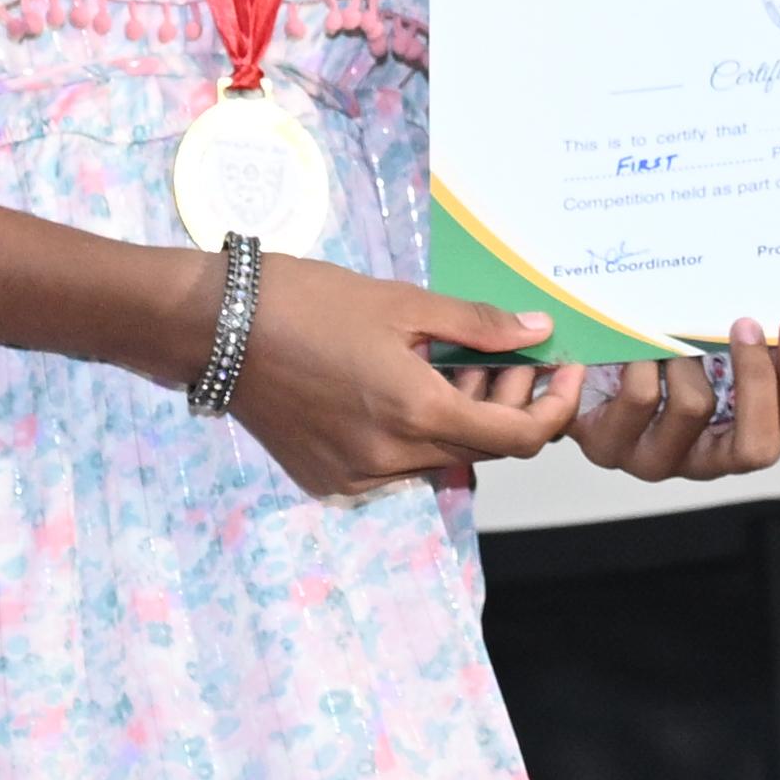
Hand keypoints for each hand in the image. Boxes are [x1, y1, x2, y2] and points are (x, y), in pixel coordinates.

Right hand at [217, 258, 580, 499]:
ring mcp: (357, 475)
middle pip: (484, 448)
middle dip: (508, 403)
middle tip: (504, 352)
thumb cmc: (306, 301)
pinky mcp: (328, 478)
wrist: (213, 328)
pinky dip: (418, 431)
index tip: (565, 372)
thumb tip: (539, 331)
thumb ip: (476, 324)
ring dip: (462, 416)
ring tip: (447, 361)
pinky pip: (398, 463)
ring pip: (441, 456)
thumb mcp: (401, 302)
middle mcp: (390, 458)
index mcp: (416, 412)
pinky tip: (405, 385)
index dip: (554, 408)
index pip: (518, 437)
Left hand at [563, 319, 779, 483]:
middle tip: (746, 324)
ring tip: (670, 325)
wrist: (577, 374)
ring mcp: (654, 459)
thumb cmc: (653, 363)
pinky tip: (634, 337)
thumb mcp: (712, 355)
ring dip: (687, 356)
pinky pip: (639, 397)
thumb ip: (765, 354)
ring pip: (695, 408)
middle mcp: (701, 460)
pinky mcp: (608, 446)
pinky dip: (642, 358)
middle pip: (757, 448)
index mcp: (739, 437)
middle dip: (757, 380)